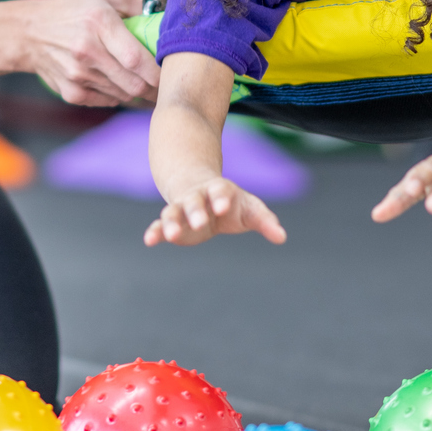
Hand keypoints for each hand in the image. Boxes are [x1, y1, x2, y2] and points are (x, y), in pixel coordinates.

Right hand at [19, 0, 157, 106]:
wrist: (29, 34)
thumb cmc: (71, 13)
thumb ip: (132, 2)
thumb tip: (157, 19)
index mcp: (98, 23)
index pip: (136, 58)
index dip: (158, 72)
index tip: (171, 73)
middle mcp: (87, 51)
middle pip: (134, 84)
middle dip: (155, 90)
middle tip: (166, 87)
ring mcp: (78, 75)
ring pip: (123, 95)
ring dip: (138, 93)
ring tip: (146, 85)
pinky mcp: (72, 93)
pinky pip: (107, 101)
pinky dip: (118, 96)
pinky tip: (119, 85)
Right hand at [145, 175, 286, 246]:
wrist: (203, 193)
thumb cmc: (232, 203)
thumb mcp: (251, 210)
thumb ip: (265, 221)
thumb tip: (282, 237)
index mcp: (219, 190)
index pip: (219, 190)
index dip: (220, 197)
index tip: (223, 207)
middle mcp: (197, 197)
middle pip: (193, 201)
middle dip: (196, 211)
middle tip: (200, 223)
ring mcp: (182, 208)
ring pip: (173, 212)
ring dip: (171, 222)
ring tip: (170, 235)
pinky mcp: (173, 224)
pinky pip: (160, 225)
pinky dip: (154, 232)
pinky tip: (149, 240)